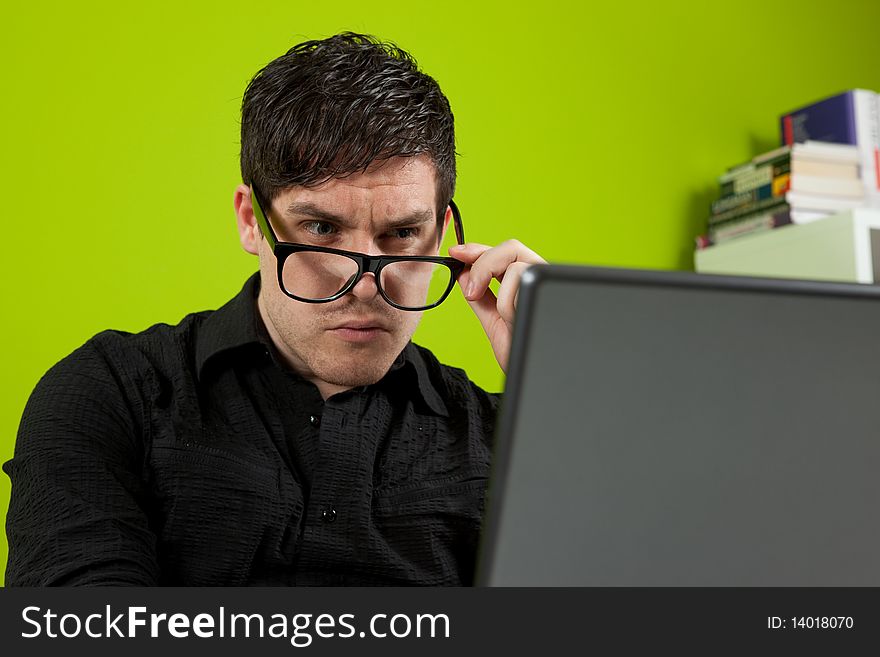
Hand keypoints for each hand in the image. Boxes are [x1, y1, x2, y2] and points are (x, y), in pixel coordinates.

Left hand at [448, 240, 545, 372]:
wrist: (536, 380)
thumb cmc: (522, 356)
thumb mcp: (495, 324)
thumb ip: (481, 299)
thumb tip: (463, 273)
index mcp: (529, 285)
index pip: (504, 253)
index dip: (478, 249)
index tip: (457, 253)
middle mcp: (542, 282)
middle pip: (511, 247)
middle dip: (482, 262)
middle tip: (469, 290)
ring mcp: (548, 288)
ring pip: (515, 261)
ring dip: (495, 286)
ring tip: (499, 315)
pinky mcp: (551, 294)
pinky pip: (522, 279)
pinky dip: (506, 299)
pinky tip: (511, 319)